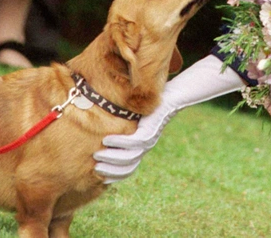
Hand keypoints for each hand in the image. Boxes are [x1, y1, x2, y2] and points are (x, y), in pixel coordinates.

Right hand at [93, 55, 244, 182]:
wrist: (175, 95)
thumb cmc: (154, 103)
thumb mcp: (136, 117)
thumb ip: (124, 124)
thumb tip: (103, 127)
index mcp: (144, 145)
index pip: (129, 168)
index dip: (115, 175)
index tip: (100, 176)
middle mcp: (147, 146)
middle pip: (128, 167)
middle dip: (110, 170)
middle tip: (95, 168)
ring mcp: (150, 139)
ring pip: (129, 157)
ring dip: (112, 158)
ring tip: (97, 154)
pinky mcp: (151, 130)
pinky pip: (134, 142)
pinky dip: (119, 143)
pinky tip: (107, 139)